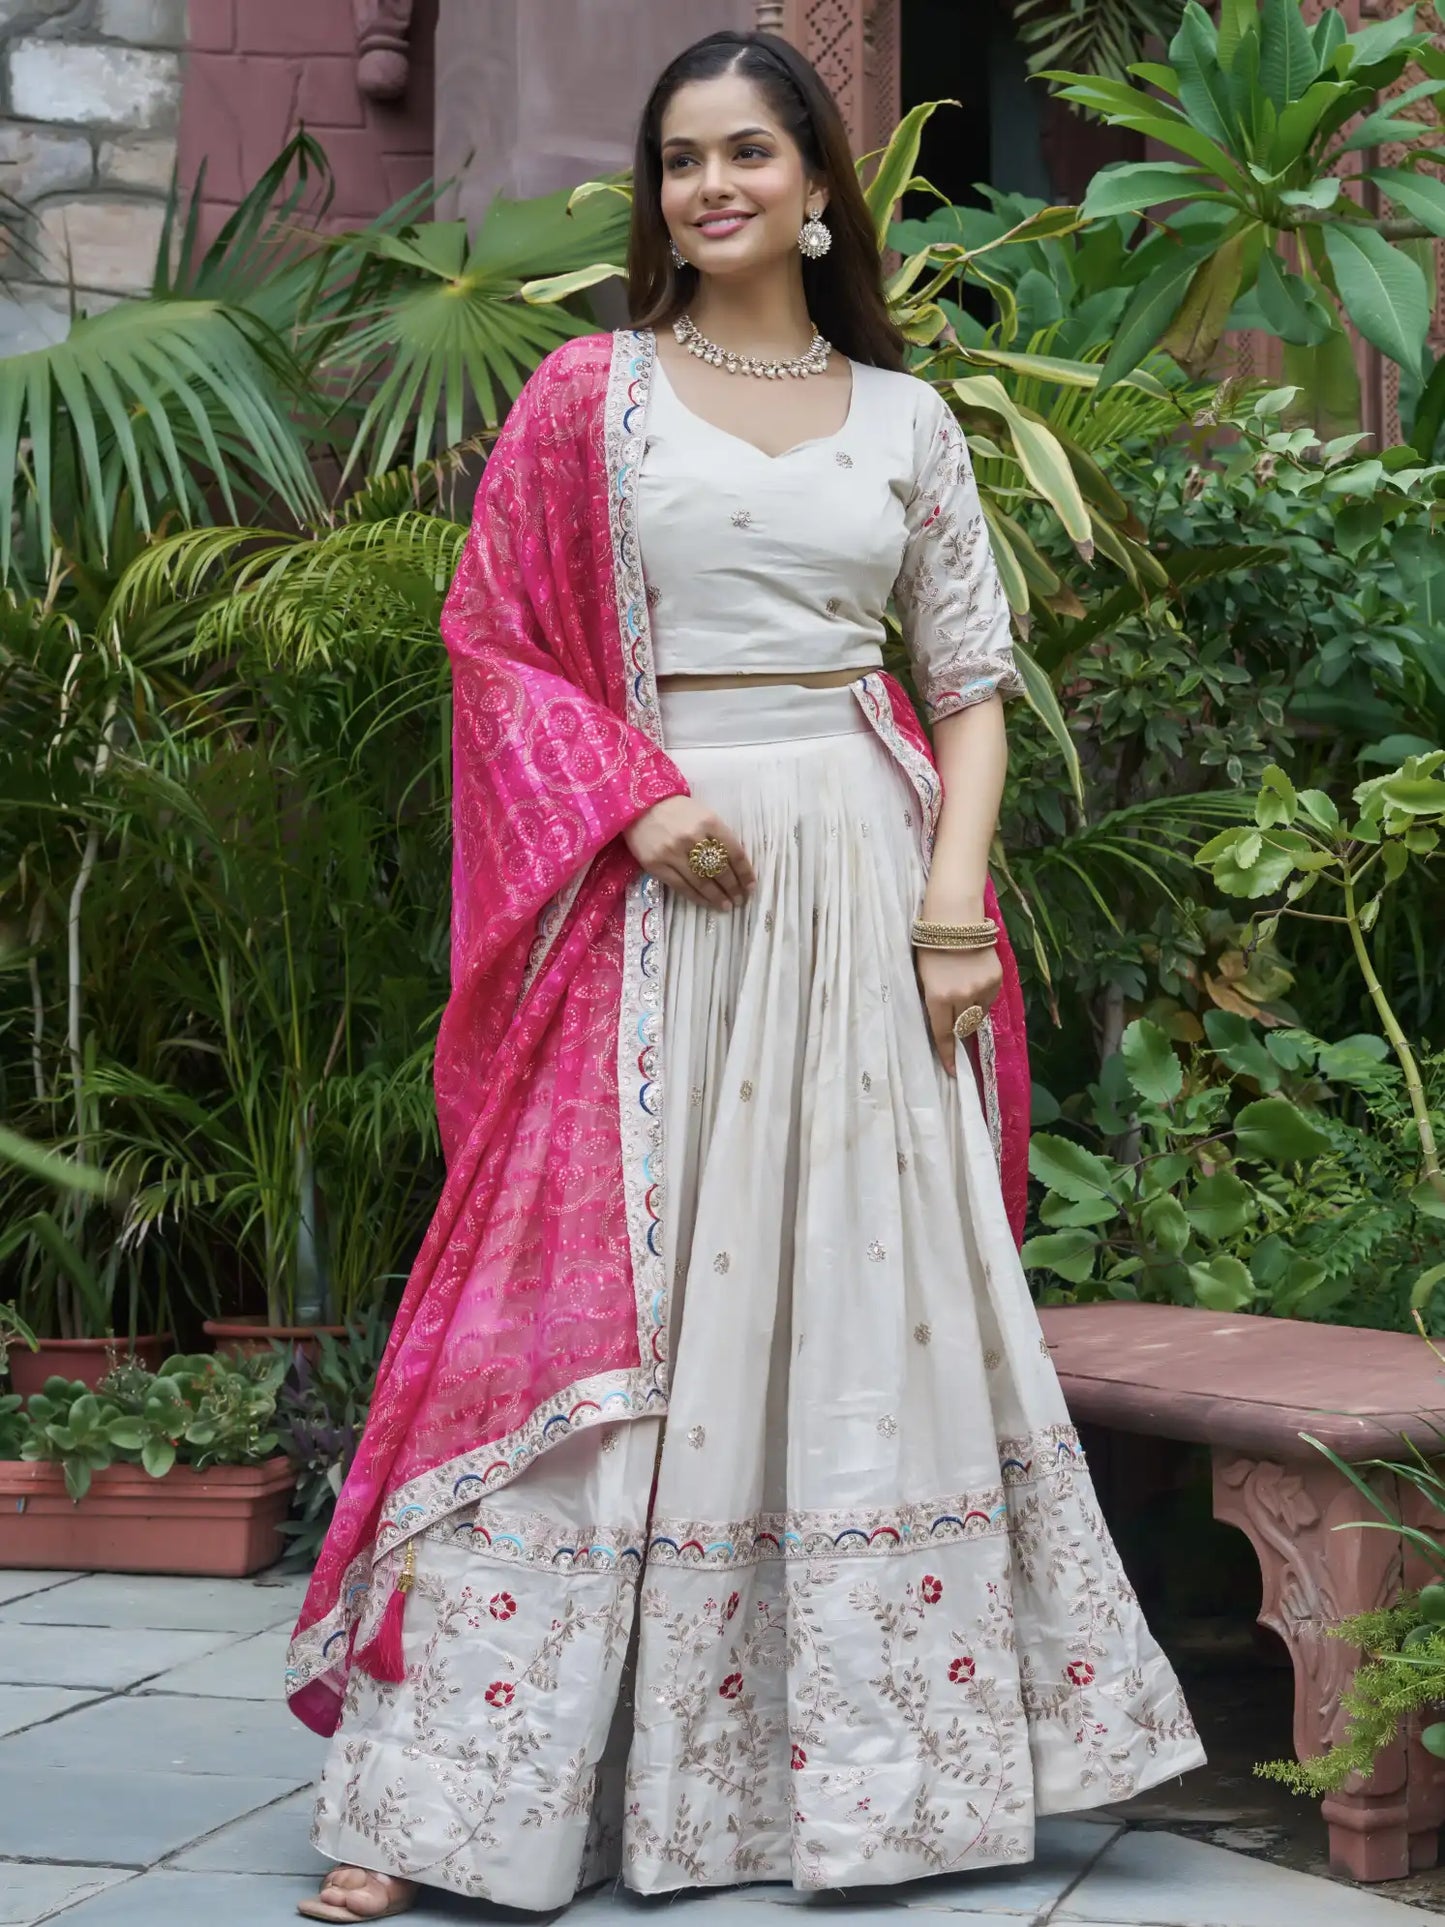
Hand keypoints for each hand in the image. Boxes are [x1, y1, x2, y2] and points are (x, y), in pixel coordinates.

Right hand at [624, 796, 755, 910]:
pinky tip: (707, 903)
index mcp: (709, 822)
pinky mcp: (656, 865)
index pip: (734, 853)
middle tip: (740, 900)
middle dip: (733, 888)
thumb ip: (719, 836)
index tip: (750, 886)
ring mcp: (673, 853)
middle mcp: (692, 838)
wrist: (640, 807)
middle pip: (720, 870)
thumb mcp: (703, 814)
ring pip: (702, 882)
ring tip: (726, 905)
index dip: (745, 873)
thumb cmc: (677, 811)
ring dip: (717, 897)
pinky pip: (682, 886)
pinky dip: (697, 897)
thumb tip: (736, 865)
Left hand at [917, 944, 1003, 1077]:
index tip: (952, 1071)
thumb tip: (944, 1023)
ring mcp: (981, 988)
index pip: (943, 1035)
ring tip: (964, 990)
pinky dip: (982, 997)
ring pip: (978, 1014)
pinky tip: (974, 980)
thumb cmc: (930, 946)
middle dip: (959, 1029)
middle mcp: (961, 997)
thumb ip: (933, 1001)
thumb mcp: (923, 977)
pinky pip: (989, 998)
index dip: (948, 1055)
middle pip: (963, 1027)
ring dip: (971, 1011)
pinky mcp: (996, 978)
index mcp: (938, 997)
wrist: (954, 918)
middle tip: (955, 1020)